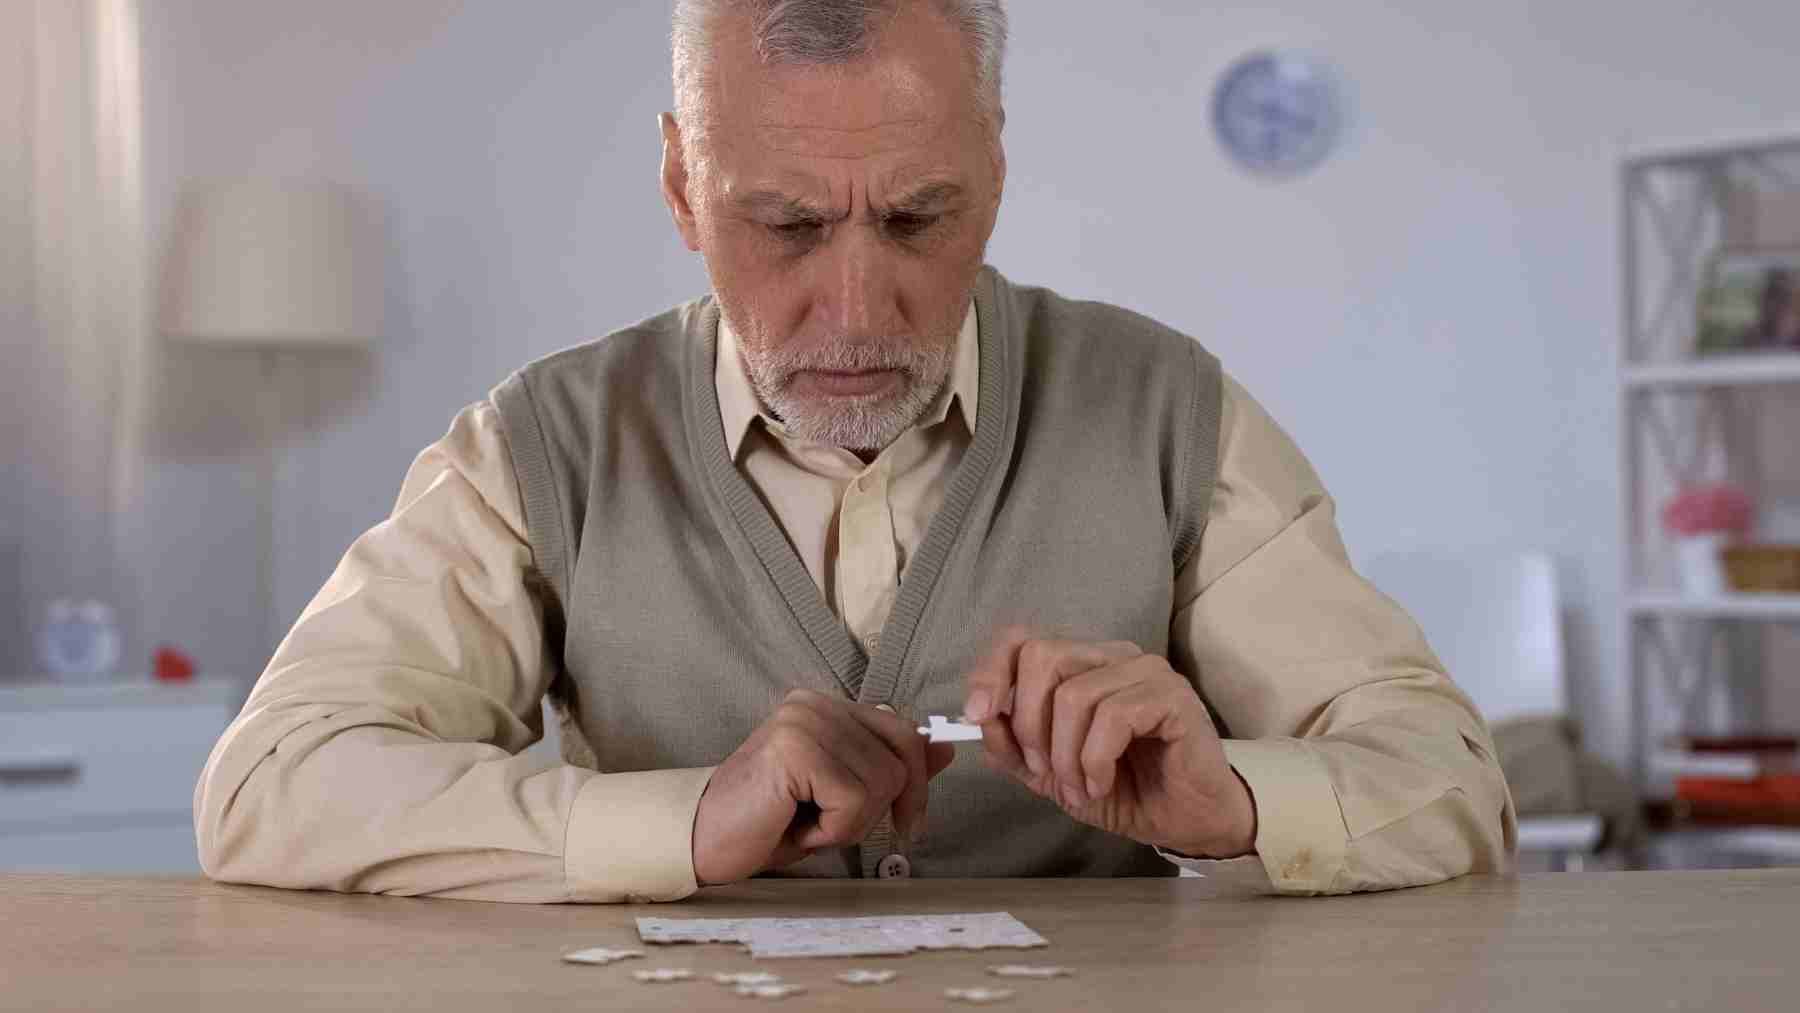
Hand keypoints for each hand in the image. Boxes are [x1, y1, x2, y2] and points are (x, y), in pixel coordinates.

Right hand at [692, 689, 955, 885]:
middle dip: (883, 807)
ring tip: (807, 822)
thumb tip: (944, 749)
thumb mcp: (840, 798)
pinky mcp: (794, 748)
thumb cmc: (768, 823)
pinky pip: (854, 799)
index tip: (906, 822)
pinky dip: (834, 829)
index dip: (915, 782)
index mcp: (826, 706)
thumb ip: (889, 768)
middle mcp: (815, 703)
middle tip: (838, 827)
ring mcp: (804, 721)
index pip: (904, 732)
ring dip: (852, 822)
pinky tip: (796, 825)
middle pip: (903, 756)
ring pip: (883, 781)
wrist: (702, 842)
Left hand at [962, 629, 1256, 858]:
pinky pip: (1112, 717)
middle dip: (1028, 723)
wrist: (1187, 821)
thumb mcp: (1051, 775)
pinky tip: (1100, 784)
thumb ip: (1013, 747)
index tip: (976, 715)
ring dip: (1064, 756)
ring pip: (1074, 694)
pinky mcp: (1172, 696)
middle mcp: (1111, 656)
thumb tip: (979, 716)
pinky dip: (1094, 760)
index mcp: (1081, 664)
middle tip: (1042, 771)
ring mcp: (1145, 671)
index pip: (1021, 639)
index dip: (990, 672)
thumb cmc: (1125, 790)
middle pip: (1042, 656)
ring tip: (1079, 789)